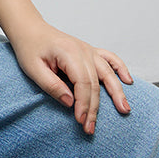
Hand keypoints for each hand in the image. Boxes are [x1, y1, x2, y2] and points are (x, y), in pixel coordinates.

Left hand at [9, 20, 132, 134]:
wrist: (30, 29)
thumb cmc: (29, 48)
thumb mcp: (33, 69)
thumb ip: (51, 85)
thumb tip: (70, 103)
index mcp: (68, 52)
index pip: (82, 83)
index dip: (83, 104)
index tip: (80, 121)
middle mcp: (82, 49)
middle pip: (95, 83)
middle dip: (94, 108)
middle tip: (90, 128)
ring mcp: (88, 49)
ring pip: (107, 73)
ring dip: (116, 92)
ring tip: (124, 110)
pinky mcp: (90, 51)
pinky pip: (110, 59)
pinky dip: (121, 69)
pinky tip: (128, 81)